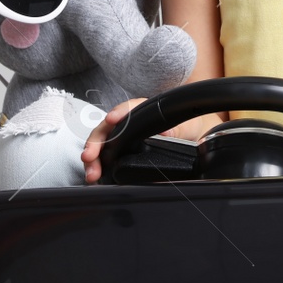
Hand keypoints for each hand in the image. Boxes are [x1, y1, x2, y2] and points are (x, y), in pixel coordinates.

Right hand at [80, 98, 225, 183]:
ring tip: (91, 173)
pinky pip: (106, 155)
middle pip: (107, 128)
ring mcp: (124, 135)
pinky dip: (98, 164)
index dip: (119, 113)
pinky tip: (96, 175)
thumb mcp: (187, 127)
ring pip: (103, 143)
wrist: (193, 138)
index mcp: (145, 109)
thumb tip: (166, 134)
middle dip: (96, 142)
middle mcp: (130, 120)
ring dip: (93, 157)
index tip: (112, 119)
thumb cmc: (188, 127)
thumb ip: (177, 129)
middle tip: (90, 156)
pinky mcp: (122, 149)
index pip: (129, 108)